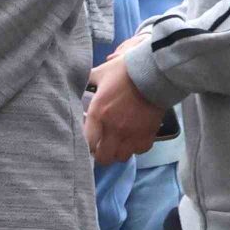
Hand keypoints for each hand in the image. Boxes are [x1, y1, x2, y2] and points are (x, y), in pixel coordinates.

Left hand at [84, 51, 163, 165]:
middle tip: (102, 148)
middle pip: (104, 157)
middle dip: (101, 155)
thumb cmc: (124, 72)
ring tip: (117, 145)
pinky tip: (133, 140)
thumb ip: (87, 81)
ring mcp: (132, 133)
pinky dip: (136, 148)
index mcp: (98, 114)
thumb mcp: (99, 74)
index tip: (89, 142)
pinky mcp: (148, 134)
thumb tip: (76, 81)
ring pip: (122, 157)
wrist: (154, 72)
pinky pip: (140, 151)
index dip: (87, 146)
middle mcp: (114, 128)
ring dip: (118, 152)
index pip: (88, 143)